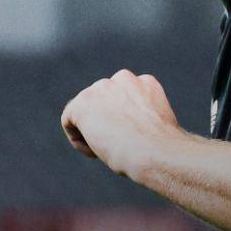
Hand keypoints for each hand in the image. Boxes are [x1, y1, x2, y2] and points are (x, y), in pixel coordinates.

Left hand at [61, 69, 180, 176]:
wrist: (155, 151)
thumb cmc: (160, 148)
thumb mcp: (155, 126)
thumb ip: (141, 117)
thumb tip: (129, 129)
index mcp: (145, 82)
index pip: (123, 96)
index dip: (123, 120)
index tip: (130, 138)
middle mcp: (123, 78)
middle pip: (102, 100)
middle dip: (104, 121)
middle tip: (115, 145)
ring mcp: (101, 88)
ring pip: (85, 110)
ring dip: (91, 130)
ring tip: (105, 150)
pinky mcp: (82, 103)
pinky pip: (70, 120)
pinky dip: (78, 139)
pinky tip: (94, 151)